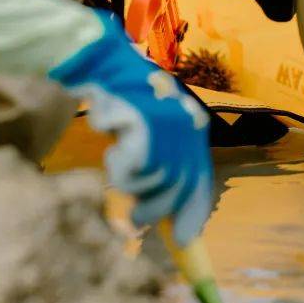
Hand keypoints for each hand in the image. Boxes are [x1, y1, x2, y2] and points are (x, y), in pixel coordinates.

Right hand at [49, 13, 212, 243]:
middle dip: (157, 209)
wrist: (103, 63)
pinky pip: (129, 167)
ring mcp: (165, 125)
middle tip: (136, 221)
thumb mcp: (153, 129)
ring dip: (132, 184)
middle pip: (177, 186)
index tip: (187, 239)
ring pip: (152, 180)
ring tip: (118, 167)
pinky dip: (118, 166)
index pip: (200, 178)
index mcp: (193, 127)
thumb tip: (169, 212)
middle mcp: (185, 127)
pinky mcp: (140, 124)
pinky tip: (111, 149)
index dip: (194, 211)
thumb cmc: (126, 99)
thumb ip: (163, 161)